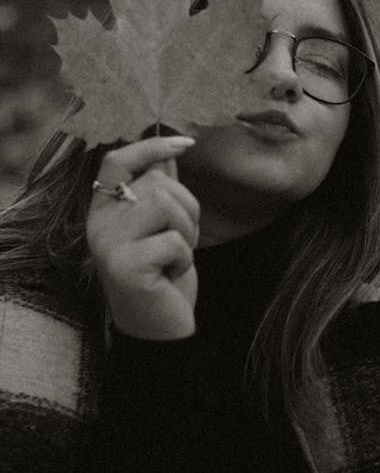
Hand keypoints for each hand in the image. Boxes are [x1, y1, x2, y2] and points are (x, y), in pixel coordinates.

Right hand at [87, 136, 199, 339]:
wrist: (160, 329)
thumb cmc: (163, 274)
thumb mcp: (163, 226)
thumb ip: (161, 189)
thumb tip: (170, 150)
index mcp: (105, 209)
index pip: (118, 161)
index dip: (150, 146)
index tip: (184, 142)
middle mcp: (99, 224)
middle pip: (156, 182)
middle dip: (186, 207)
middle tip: (182, 239)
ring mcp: (108, 245)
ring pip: (164, 204)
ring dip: (187, 230)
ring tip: (176, 255)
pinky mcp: (125, 267)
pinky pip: (172, 240)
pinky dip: (184, 257)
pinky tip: (170, 274)